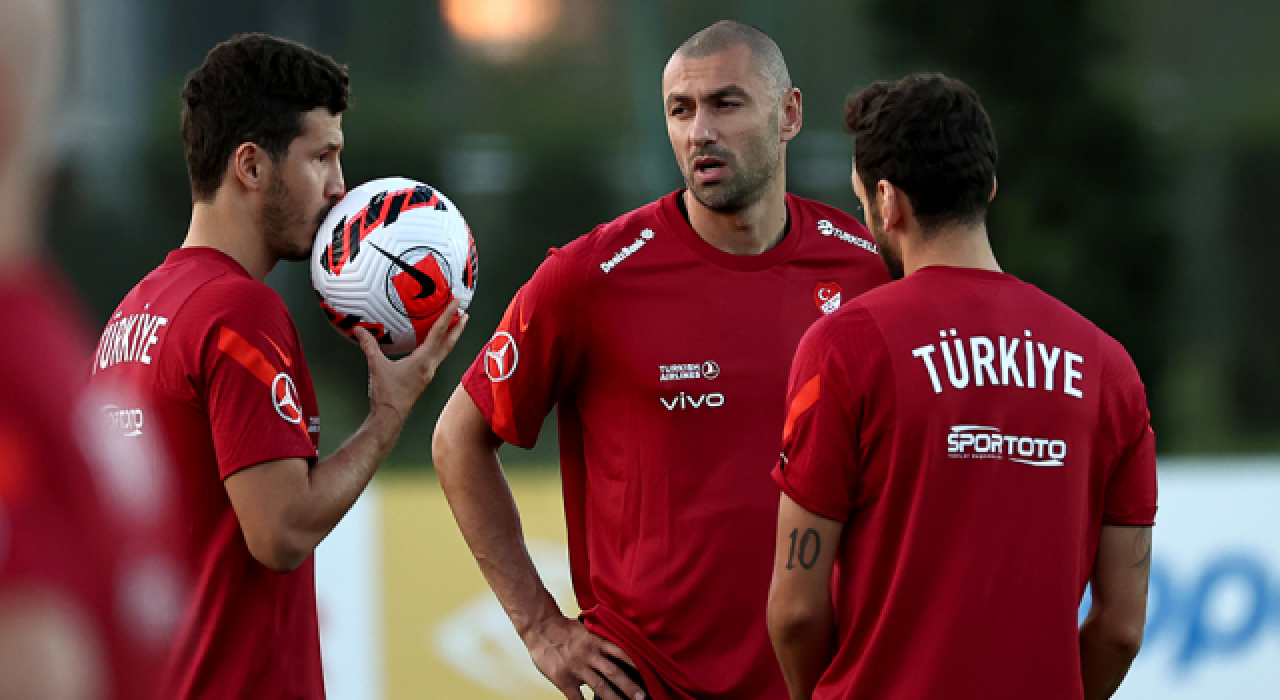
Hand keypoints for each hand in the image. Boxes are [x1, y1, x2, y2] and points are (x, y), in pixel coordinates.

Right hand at [353, 300, 467, 420]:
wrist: (390, 417)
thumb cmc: (387, 395)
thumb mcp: (377, 365)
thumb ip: (369, 345)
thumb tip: (358, 330)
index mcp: (423, 360)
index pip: (438, 332)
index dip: (448, 314)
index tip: (456, 303)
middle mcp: (430, 366)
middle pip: (448, 342)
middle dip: (458, 327)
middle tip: (465, 314)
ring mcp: (428, 373)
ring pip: (444, 351)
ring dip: (450, 337)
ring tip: (454, 327)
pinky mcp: (424, 379)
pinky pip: (435, 358)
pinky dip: (439, 348)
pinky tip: (433, 346)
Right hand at [525, 615, 645, 699]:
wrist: (540, 628)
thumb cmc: (564, 629)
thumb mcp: (588, 629)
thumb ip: (603, 640)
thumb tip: (622, 650)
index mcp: (597, 641)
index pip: (622, 652)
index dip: (637, 663)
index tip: (649, 673)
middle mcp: (590, 655)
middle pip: (614, 672)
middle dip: (630, 687)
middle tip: (643, 697)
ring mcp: (577, 668)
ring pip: (600, 687)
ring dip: (615, 698)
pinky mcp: (564, 679)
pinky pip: (577, 698)